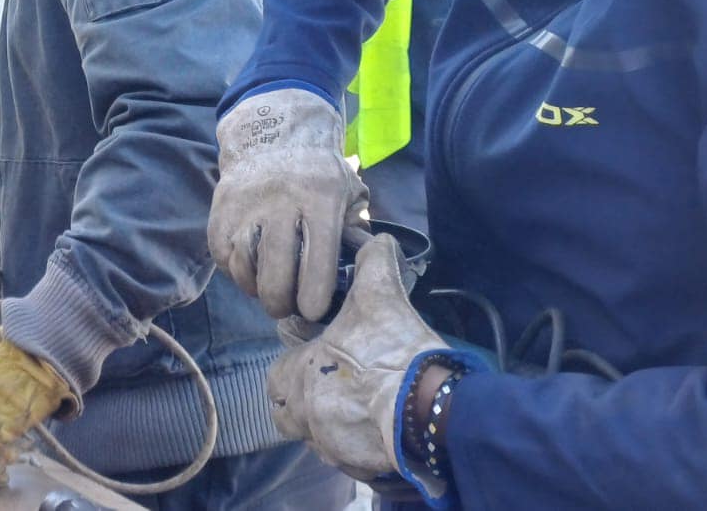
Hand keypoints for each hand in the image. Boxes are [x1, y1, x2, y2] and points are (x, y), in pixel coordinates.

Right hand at [209, 88, 369, 319]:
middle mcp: (280, 202)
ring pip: (244, 265)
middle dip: (281, 301)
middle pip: (276, 269)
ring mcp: (246, 206)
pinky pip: (223, 256)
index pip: (318, 257)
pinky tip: (250, 270)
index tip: (314, 311)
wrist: (272, 135)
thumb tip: (362, 271)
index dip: (315, 293)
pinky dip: (235, 272)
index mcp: (319, 199)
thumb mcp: (348, 190)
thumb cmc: (318, 173)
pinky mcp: (220, 210)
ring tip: (268, 291)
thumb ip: (356, 229)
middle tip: (287, 308)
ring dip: (255, 288)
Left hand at [266, 235, 448, 489]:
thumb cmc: (394, 351)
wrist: (429, 408)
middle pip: (288, 412)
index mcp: (298, 374)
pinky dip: (352, 446)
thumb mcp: (380, 296)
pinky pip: (342, 459)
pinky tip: (373, 428)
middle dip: (304, 399)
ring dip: (326, 423)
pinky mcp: (356, 467)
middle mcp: (305, 415)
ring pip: (314, 437)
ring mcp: (329, 445)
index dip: (294, 363)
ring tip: (354, 406)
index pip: (277, 374)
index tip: (316, 355)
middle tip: (333, 386)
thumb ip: (373, 263)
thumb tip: (378, 239)